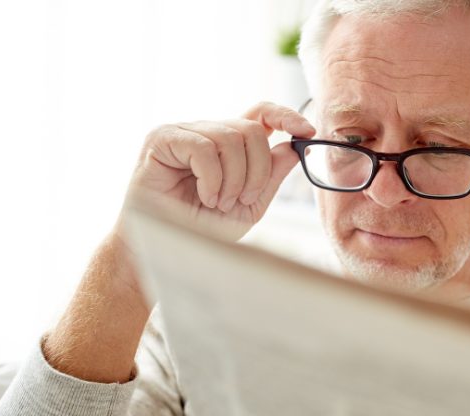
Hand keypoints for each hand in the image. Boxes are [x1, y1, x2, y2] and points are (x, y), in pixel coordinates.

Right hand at [124, 102, 314, 240]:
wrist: (164, 250)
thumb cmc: (201, 230)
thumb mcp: (249, 206)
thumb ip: (271, 176)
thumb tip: (293, 148)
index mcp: (228, 145)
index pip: (261, 113)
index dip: (286, 116)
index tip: (307, 131)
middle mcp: (206, 131)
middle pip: (252, 129)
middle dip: (258, 169)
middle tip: (242, 199)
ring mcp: (183, 131)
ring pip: (231, 137)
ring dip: (234, 178)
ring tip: (218, 202)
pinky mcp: (162, 139)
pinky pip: (203, 147)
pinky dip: (212, 178)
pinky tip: (205, 196)